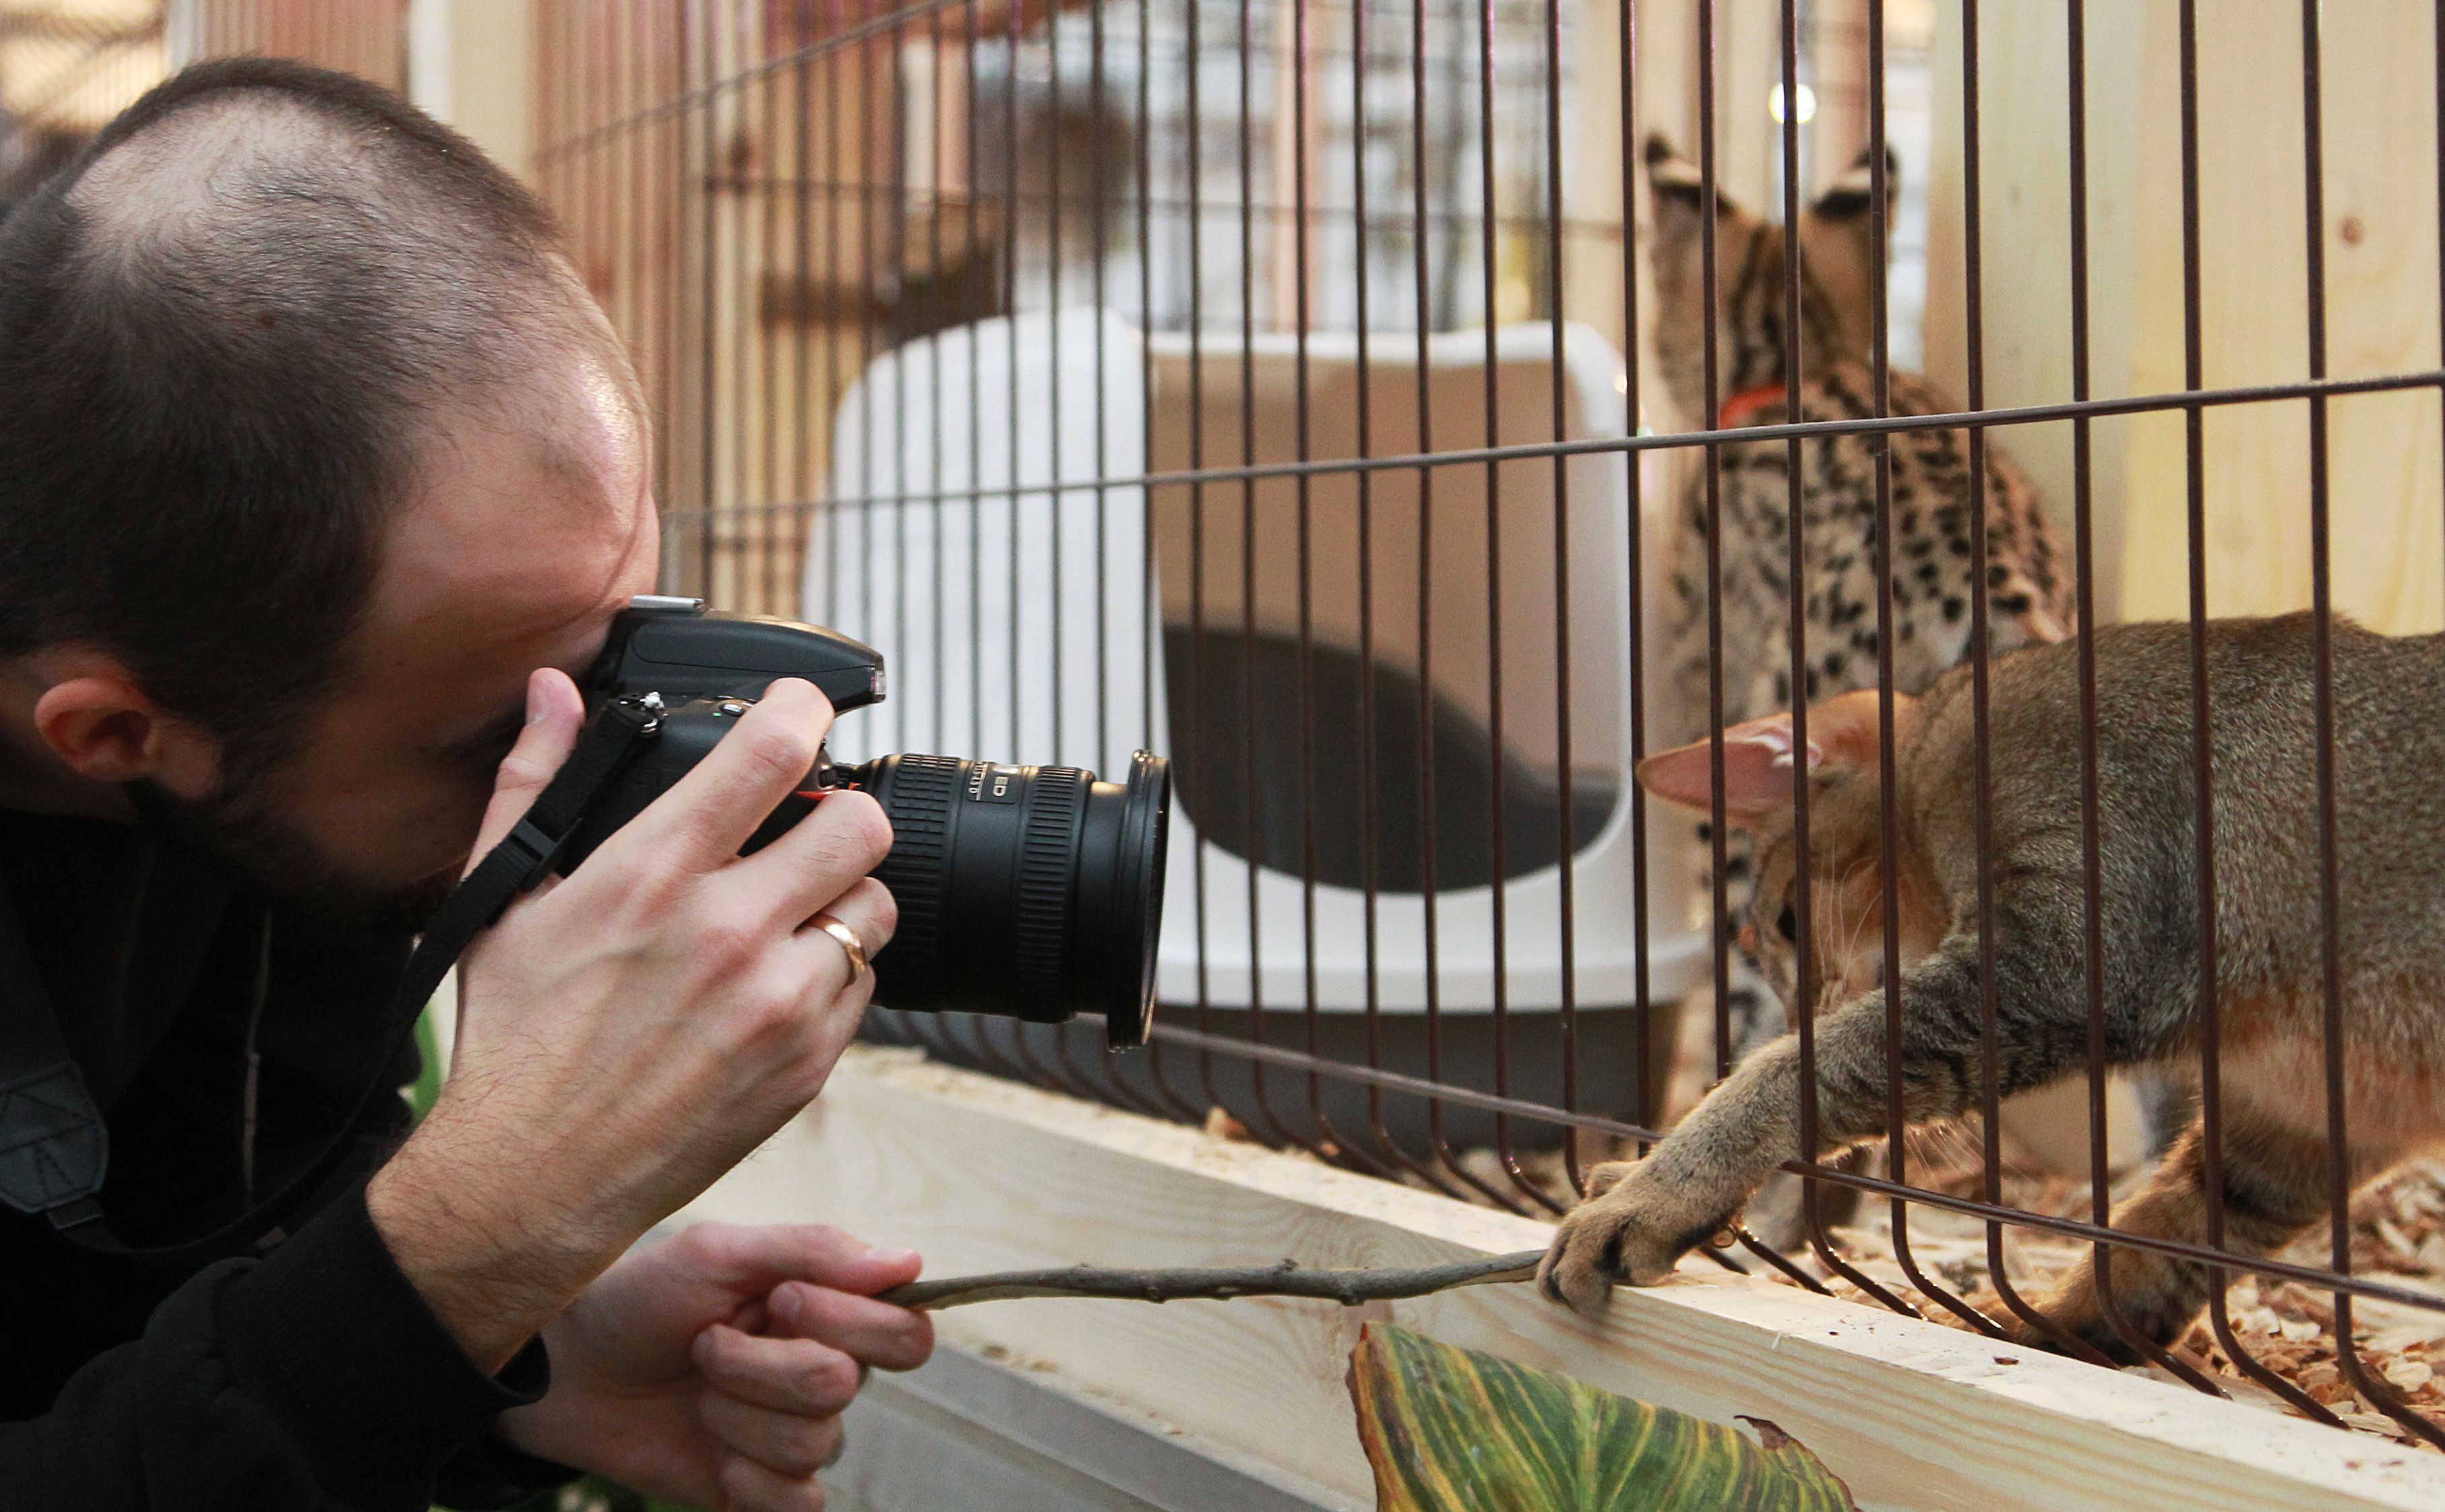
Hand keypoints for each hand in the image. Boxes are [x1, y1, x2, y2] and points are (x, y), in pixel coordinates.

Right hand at [370, 669, 897, 1369]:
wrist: (531, 1180)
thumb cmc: (514, 1041)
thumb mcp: (502, 899)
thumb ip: (535, 780)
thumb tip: (552, 691)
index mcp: (655, 874)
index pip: (773, 752)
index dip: (804, 710)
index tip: (804, 709)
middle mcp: (729, 931)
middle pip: (861, 825)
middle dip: (841, 814)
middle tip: (806, 831)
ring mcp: (778, 1003)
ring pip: (876, 906)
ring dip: (842, 900)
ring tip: (790, 916)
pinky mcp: (807, 1064)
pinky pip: (864, 986)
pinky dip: (833, 976)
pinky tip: (777, 986)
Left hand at [501, 1223, 933, 1511]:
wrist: (566, 1371)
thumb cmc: (642, 1299)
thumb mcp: (719, 1252)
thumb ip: (814, 1250)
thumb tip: (911, 1262)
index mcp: (830, 1312)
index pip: (906, 1331)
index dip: (850, 1321)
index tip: (779, 1298)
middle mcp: (827, 1374)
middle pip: (846, 1386)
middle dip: (763, 1366)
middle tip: (709, 1345)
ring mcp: (795, 1436)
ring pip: (813, 1443)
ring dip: (734, 1413)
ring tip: (696, 1391)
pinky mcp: (763, 1491)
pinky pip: (799, 1503)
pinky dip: (747, 1477)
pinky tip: (712, 1450)